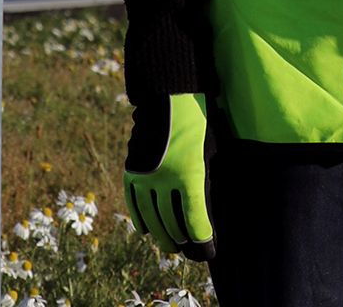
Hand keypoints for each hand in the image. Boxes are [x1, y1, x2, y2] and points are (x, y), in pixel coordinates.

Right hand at [123, 91, 214, 262]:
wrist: (167, 92)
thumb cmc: (197, 118)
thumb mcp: (209, 148)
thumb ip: (204, 179)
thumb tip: (203, 206)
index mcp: (189, 175)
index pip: (195, 222)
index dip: (202, 241)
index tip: (207, 250)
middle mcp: (165, 180)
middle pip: (172, 224)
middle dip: (182, 241)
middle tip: (187, 250)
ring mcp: (146, 176)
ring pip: (152, 219)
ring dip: (161, 235)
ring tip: (169, 245)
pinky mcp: (132, 169)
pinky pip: (134, 203)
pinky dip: (140, 219)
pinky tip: (146, 230)